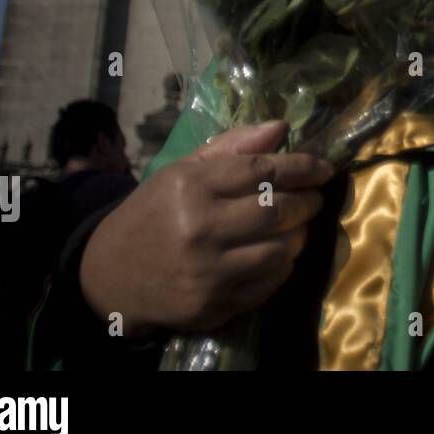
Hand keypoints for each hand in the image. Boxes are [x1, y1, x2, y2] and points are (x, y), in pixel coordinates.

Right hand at [78, 120, 332, 336]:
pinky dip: (283, 266)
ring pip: (281, 250)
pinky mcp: (213, 306)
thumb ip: (232, 146)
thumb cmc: (154, 213)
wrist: (109, 275)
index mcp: (192, 187)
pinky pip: (269, 283)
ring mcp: (208, 272)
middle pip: (279, 211)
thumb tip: (281, 128)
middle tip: (314, 197)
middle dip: (308, 202)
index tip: (323, 168)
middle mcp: (200, 229)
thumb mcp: (182, 171)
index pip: (264, 171)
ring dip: (300, 235)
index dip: (302, 167)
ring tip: (297, 225)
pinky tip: (277, 253)